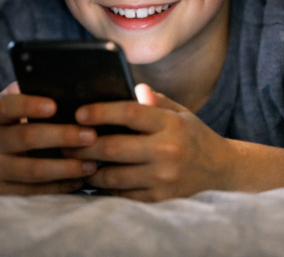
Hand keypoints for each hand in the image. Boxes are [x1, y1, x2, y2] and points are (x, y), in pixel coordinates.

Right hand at [0, 82, 98, 194]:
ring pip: (33, 170)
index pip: (6, 107)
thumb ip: (25, 95)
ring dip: (66, 168)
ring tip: (92, 164)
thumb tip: (64, 87)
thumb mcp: (2, 109)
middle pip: (26, 138)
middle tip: (91, 135)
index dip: (29, 105)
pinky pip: (33, 192)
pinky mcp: (0, 192)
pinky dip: (58, 187)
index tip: (55, 106)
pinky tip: (79, 181)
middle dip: (62, 136)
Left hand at [64, 84, 236, 201]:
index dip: (101, 112)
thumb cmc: (191, 134)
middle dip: (84, 144)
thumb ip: (154, 100)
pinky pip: (122, 194)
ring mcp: (163, 178)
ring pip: (113, 175)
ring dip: (88, 169)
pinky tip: (90, 178)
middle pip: (115, 148)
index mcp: (170, 124)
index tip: (78, 112)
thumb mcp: (179, 111)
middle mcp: (167, 151)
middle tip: (63, 141)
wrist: (220, 169)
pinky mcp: (159, 198)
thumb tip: (132, 86)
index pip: (130, 113)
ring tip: (71, 160)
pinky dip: (103, 187)